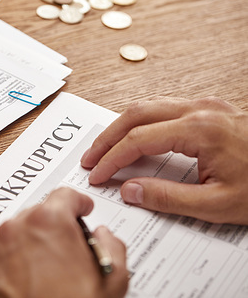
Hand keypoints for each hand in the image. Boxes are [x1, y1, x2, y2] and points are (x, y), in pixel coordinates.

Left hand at [0, 187, 127, 297]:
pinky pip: (2, 256)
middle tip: (70, 252)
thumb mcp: (110, 282)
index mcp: (49, 222)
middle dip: (56, 228)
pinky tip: (29, 284)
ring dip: (33, 246)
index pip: (66, 195)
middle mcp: (16, 228)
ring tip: (49, 275)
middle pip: (40, 214)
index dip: (79, 203)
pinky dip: (15, 264)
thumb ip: (112, 247)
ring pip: (19, 235)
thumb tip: (105, 237)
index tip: (83, 209)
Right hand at [81, 97, 247, 224]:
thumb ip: (168, 198)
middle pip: (136, 113)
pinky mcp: (210, 110)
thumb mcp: (218, 204)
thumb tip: (131, 190)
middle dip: (107, 136)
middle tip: (90, 157)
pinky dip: (141, 122)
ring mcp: (206, 106)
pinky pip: (164, 108)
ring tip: (106, 148)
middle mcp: (200, 110)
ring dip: (122, 126)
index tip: (97, 174)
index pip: (138, 139)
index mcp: (200, 130)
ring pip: (148, 105)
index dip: (111, 158)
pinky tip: (136, 137)